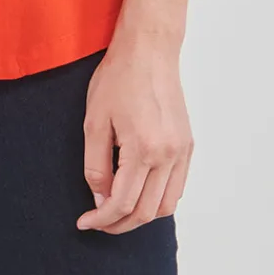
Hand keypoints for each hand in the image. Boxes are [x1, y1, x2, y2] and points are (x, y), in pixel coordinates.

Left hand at [77, 38, 192, 232]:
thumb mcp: (94, 121)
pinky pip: (178, 187)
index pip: (122, 202)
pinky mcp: (188, 145)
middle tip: (98, 223)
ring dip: (141, 216)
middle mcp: (168, 154)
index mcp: (143, 148)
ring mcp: (182, 151)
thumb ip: (96, 165)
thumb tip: (100, 198)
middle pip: (146, 211)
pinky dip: (159, 199)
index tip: (85, 222)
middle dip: (119, 224)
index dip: (102, 219)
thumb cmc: (118, 79)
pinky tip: (140, 194)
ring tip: (117, 212)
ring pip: (166, 205)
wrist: (148, 50)